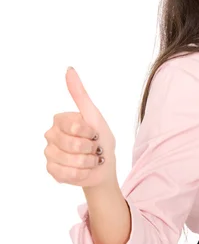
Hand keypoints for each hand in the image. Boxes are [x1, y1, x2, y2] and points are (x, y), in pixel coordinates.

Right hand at [44, 67, 116, 187]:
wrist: (103, 166)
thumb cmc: (101, 139)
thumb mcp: (94, 115)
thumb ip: (80, 94)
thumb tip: (69, 69)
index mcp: (60, 119)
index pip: (75, 126)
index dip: (90, 132)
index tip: (95, 133)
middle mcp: (50, 135)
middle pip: (72, 145)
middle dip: (91, 148)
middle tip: (94, 148)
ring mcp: (49, 154)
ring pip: (71, 161)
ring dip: (88, 162)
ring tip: (91, 159)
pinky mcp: (52, 171)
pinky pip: (68, 174)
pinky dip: (83, 174)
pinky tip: (84, 170)